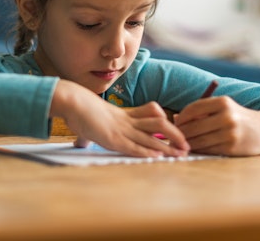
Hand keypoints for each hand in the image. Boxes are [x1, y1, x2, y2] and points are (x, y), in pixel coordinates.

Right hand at [51, 80, 189, 157]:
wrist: (72, 101)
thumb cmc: (77, 110)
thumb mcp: (88, 120)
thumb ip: (89, 132)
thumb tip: (80, 142)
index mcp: (123, 114)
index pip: (152, 115)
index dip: (167, 123)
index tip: (178, 133)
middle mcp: (126, 120)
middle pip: (158, 124)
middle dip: (175, 134)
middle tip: (187, 145)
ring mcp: (121, 129)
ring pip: (151, 135)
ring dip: (167, 146)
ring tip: (181, 154)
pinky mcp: (113, 138)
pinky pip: (134, 145)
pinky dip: (147, 151)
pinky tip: (159, 157)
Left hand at [174, 96, 259, 155]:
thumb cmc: (238, 118)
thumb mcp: (223, 108)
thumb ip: (201, 111)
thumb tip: (175, 119)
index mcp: (223, 102)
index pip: (193, 108)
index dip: (181, 117)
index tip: (175, 123)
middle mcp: (227, 116)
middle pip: (193, 126)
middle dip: (180, 133)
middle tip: (173, 137)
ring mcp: (230, 133)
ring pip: (199, 140)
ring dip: (187, 144)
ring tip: (181, 144)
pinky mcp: (231, 147)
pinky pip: (208, 149)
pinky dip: (199, 149)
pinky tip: (195, 148)